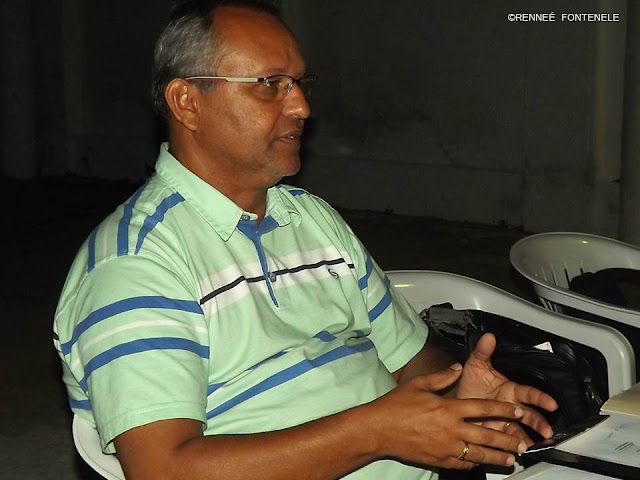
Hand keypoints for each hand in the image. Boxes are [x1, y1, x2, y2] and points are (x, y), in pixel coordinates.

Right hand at [365, 365, 528, 469]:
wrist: (379, 430)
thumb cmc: (396, 405)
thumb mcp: (418, 384)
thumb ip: (441, 377)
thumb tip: (458, 368)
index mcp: (448, 408)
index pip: (483, 408)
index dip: (503, 410)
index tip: (518, 411)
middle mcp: (451, 429)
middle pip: (487, 435)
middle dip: (508, 439)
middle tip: (523, 442)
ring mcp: (445, 447)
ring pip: (479, 454)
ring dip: (498, 457)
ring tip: (511, 459)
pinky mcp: (438, 460)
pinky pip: (462, 463)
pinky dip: (475, 463)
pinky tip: (482, 463)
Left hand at [456, 333, 558, 443]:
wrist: (457, 400)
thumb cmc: (471, 381)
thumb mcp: (475, 365)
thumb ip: (483, 352)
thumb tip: (488, 336)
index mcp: (510, 389)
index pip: (528, 393)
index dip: (540, 398)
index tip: (551, 403)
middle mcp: (512, 405)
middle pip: (530, 414)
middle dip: (540, 422)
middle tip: (548, 431)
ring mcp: (506, 420)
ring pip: (523, 429)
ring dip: (532, 437)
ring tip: (537, 444)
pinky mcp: (498, 432)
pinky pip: (510, 440)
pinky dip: (516, 445)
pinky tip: (520, 450)